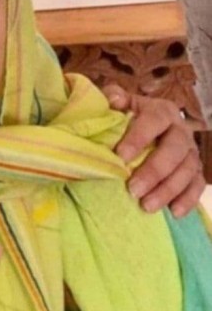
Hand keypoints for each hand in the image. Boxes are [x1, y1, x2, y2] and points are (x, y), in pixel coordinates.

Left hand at [103, 84, 204, 216]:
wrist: (144, 128)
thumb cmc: (127, 117)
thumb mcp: (119, 104)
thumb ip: (113, 97)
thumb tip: (113, 99)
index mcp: (162, 111)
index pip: (154, 120)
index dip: (139, 137)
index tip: (120, 156)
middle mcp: (181, 130)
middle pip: (175, 149)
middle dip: (154, 170)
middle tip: (133, 189)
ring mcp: (191, 152)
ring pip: (187, 170)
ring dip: (168, 189)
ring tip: (146, 206)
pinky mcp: (195, 171)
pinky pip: (197, 186)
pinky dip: (188, 200)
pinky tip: (174, 213)